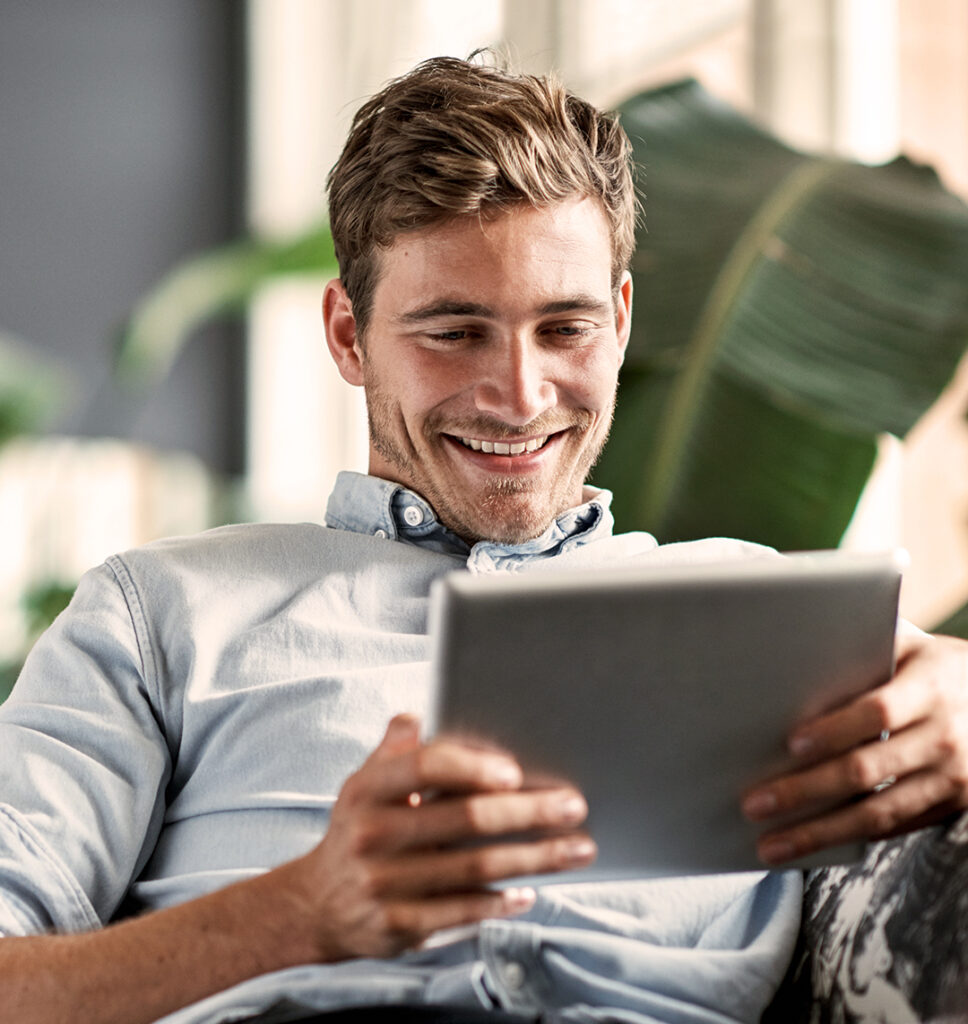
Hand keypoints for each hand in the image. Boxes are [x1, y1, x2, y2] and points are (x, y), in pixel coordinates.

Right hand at [293, 714, 594, 959]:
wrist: (316, 904)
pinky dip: (501, 901)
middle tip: (573, 805)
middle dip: (527, 812)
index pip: (424, 768)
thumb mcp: (365, 782)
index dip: (471, 767)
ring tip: (578, 847)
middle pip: (464, 819)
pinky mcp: (399, 927)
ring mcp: (385, 884)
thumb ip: (396, 748)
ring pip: (475, 868)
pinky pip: (462, 911)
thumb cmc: (359, 829)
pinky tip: (532, 890)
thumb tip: (418, 715)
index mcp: (367, 789)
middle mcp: (373, 835)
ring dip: (534, 857)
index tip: (515, 770)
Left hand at [742, 627, 967, 864]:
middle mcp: (945, 735)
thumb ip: (862, 651)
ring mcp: (954, 777)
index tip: (790, 744)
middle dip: (805, 790)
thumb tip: (796, 654)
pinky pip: (895, 827)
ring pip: (878, 813)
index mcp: (930, 687)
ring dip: (820, 833)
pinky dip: (852, 837)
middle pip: (867, 769)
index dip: (834, 729)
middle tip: (755, 804)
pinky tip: (813, 845)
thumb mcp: (910, 648)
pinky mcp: (955, 806)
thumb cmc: (935, 668)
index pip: (877, 711)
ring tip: (772, 845)